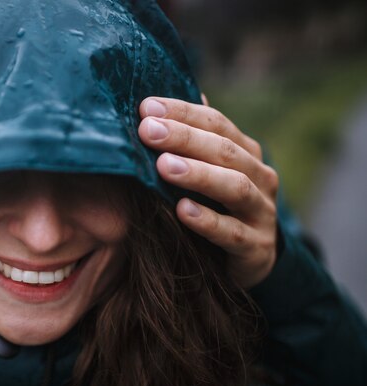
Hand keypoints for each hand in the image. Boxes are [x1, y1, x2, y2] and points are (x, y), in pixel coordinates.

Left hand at [138, 96, 278, 287]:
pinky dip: (207, 220)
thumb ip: (190, 142)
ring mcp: (261, 213)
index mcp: (246, 153)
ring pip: (234, 187)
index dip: (182, 113)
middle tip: (147, 130)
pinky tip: (181, 210)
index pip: (216, 123)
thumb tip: (156, 104)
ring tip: (163, 166)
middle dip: (184, 137)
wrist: (248, 259)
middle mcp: (260, 178)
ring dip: (198, 174)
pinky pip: (232, 233)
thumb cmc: (217, 207)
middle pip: (224, 151)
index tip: (146, 107)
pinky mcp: (257, 248)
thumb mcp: (206, 172)